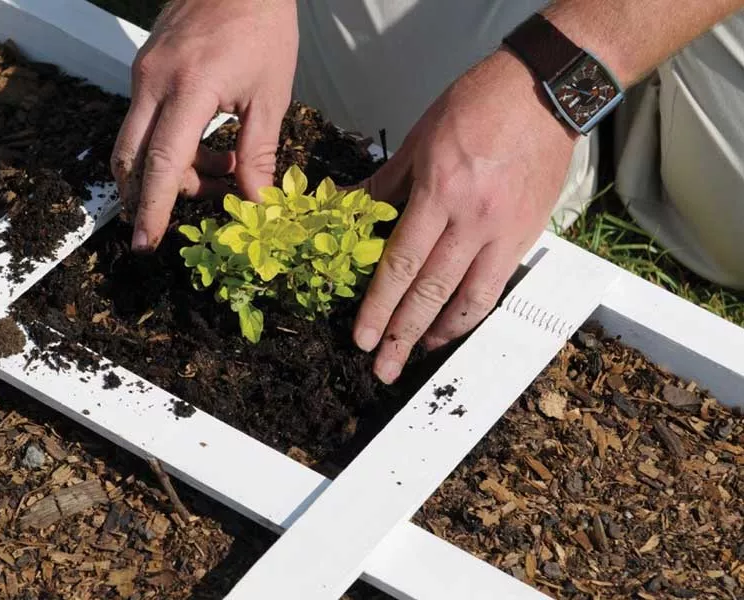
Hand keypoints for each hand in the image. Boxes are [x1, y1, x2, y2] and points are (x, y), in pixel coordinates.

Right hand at [111, 0, 298, 251]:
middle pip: (134, 159)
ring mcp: (143, 74)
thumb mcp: (271, 96)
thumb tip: (256, 203)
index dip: (154, 208)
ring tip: (222, 170)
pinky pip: (146, 122)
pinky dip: (171, 147)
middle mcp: (154, 82)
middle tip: (185, 215)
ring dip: (172, 173)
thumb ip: (258, 154)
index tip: (146, 243)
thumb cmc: (263, 27)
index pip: (163, 162)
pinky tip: (211, 146)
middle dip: (151, 198)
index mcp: (189, 88)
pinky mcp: (144, 69)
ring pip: (137, 144)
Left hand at [352, 48, 578, 383]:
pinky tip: (451, 325)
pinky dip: (471, 313)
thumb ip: (383, 184)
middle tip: (381, 367)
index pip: (402, 263)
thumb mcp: (418, 139)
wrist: (544, 93)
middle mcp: (472, 220)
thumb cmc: (476, 106)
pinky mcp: (526, 237)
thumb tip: (346, 210)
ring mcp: (503, 232)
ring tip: (415, 354)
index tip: (363, 337)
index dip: (379, 305)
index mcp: (440, 192)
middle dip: (402, 334)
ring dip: (438, 334)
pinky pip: (495, 286)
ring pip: (468, 299)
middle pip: (431, 291)